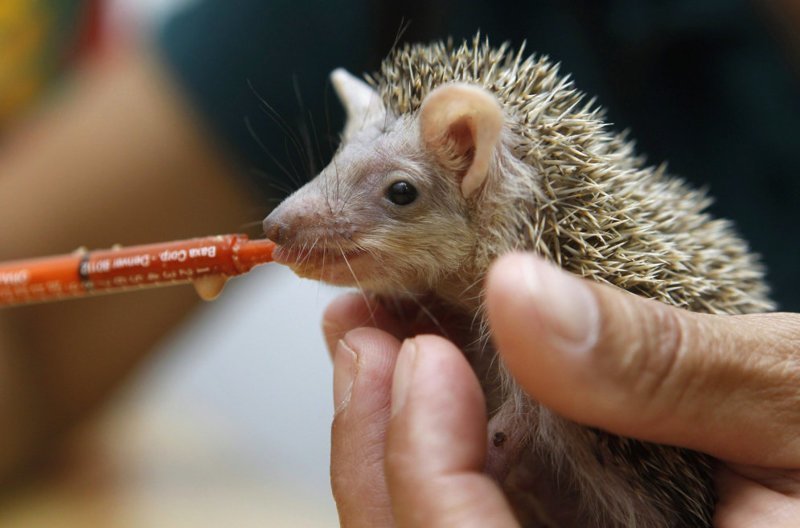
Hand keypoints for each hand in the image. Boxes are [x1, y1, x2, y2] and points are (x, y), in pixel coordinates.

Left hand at [322, 253, 799, 526]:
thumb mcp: (795, 399)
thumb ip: (664, 365)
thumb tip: (520, 293)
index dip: (422, 469)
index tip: (414, 352)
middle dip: (376, 448)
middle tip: (361, 329)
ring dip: (386, 446)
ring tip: (375, 342)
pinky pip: (479, 519)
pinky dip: (432, 456)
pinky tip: (424, 382)